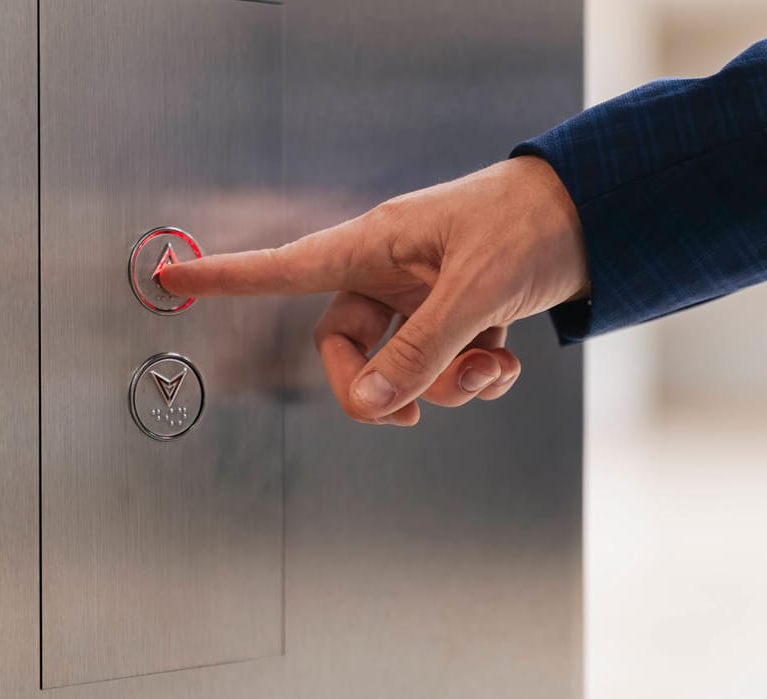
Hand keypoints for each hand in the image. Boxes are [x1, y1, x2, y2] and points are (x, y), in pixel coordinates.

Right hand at [159, 155, 588, 426]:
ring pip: (403, 368)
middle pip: (345, 348)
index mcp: (375, 244)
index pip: (285, 268)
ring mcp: (423, 297)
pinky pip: (444, 367)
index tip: (169, 280)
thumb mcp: (473, 293)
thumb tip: (370, 409)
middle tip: (404, 414)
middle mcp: (390, 273)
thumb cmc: (528, 227)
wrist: (597, 216)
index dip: (225, 277)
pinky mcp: (459, 316)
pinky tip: (506, 362)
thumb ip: (420, 354)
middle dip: (378, 386)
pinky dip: (474, 377)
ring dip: (445, 386)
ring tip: (492, 367)